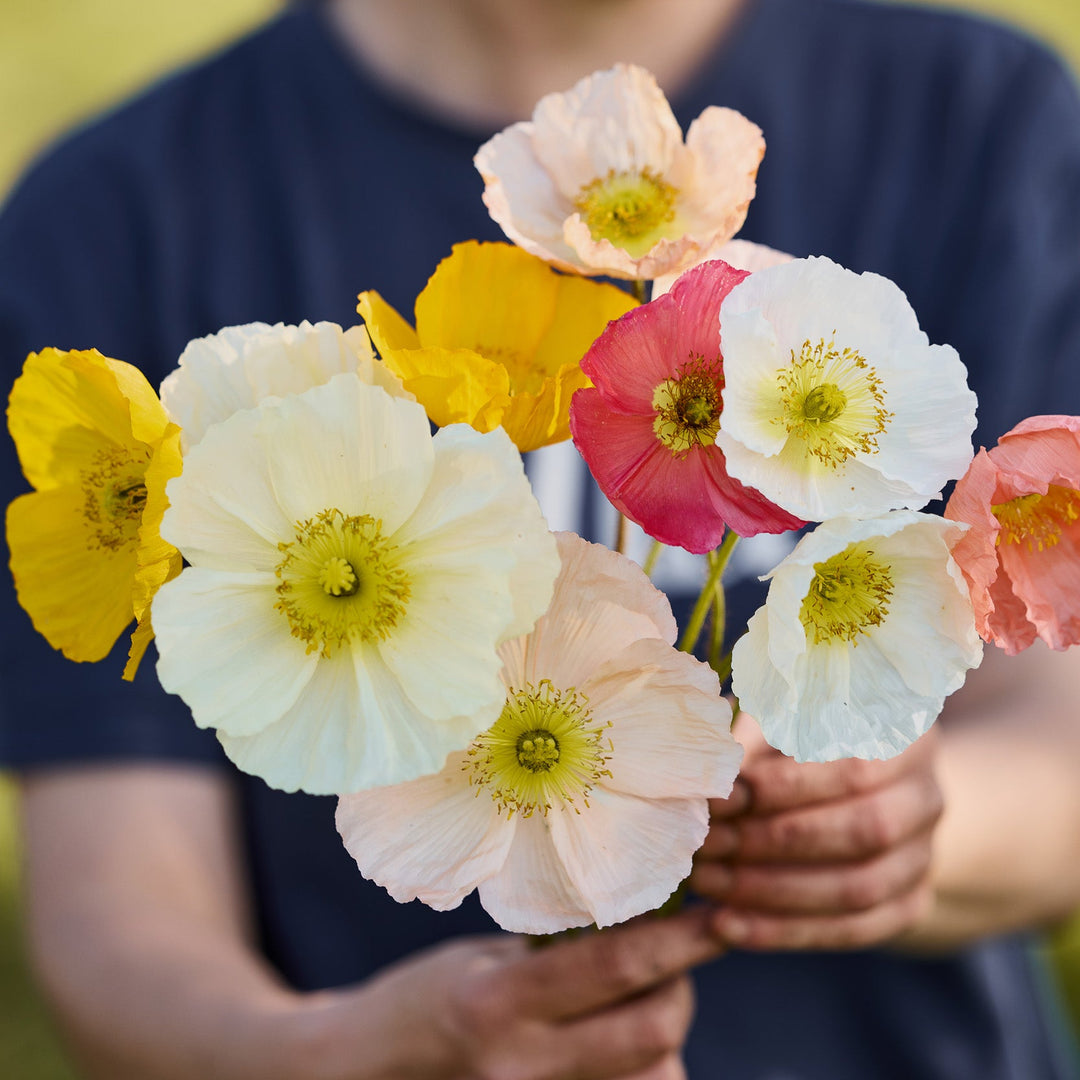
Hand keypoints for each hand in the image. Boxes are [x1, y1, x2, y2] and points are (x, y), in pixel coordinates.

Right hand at [300, 906, 722, 1079]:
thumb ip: (556, 951)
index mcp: (499, 1003)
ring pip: (651, 1078)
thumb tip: (639, 922)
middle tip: (677, 954)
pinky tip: (620, 1037)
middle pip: (653, 1033)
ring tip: (644, 996)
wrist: (363, 1073)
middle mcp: (523, 1065)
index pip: (614, 966)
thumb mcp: (483, 958)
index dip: (678, 939)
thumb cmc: (422, 999)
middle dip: (682, 986)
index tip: (719, 915)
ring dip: (665, 1034)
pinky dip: (639, 1068)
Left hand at [689, 715, 941, 950]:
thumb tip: (715, 767)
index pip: (853, 767)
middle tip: (707, 843)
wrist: (851, 792)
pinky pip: (850, 931)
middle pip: (864, 830)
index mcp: (905, 735)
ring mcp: (925, 856)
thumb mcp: (777, 720)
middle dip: (774, 840)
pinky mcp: (910, 906)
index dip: (782, 786)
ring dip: (773, 890)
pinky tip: (727, 924)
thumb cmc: (797, 741)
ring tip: (708, 882)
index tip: (719, 798)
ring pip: (858, 888)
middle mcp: (928, 796)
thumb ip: (753, 735)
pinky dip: (784, 931)